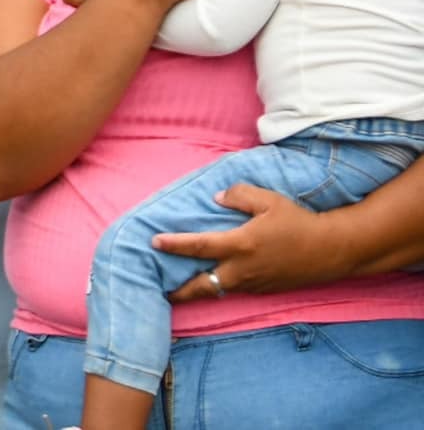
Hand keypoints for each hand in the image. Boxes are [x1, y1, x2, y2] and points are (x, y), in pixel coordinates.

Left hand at [160, 184, 347, 299]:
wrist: (332, 250)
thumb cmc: (299, 222)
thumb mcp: (268, 200)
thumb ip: (238, 195)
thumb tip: (216, 198)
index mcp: (240, 245)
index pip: (198, 246)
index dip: (174, 245)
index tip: (154, 242)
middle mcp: (243, 269)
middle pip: (203, 286)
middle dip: (179, 291)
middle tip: (159, 290)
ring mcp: (255, 283)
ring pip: (219, 289)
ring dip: (199, 289)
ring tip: (179, 288)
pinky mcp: (266, 290)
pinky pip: (237, 289)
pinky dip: (221, 286)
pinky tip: (214, 280)